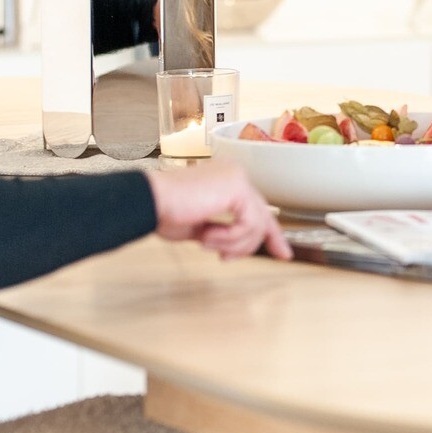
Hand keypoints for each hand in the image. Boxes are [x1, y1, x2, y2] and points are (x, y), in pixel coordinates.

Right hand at [148, 165, 292, 260]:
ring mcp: (238, 179)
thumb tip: (236, 246)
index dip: (270, 233)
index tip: (282, 253)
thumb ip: (221, 230)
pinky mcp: (238, 188)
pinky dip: (229, 238)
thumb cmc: (165, 212)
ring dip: (233, 244)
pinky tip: (207, 237)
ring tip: (207, 244)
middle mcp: (236, 174)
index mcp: (226, 179)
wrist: (150, 202)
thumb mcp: (201, 226)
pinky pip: (248, 224)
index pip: (256, 208)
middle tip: (256, 258)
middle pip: (262, 215)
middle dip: (261, 242)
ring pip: (256, 224)